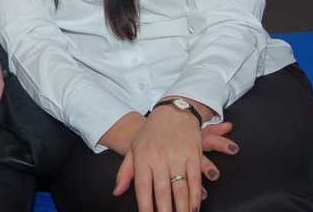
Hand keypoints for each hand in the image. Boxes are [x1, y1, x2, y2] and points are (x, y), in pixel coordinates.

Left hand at [111, 121, 237, 203]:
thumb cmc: (150, 133)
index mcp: (142, 158)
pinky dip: (195, 196)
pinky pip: (195, 179)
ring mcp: (177, 156)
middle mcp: (159, 158)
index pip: (142, 187)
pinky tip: (194, 208)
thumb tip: (116, 192)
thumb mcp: (134, 149)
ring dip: (182, 208)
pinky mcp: (193, 154)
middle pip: (162, 191)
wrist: (172, 111)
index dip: (145, 206)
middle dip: (164, 211)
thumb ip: (125, 172)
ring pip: (180, 188)